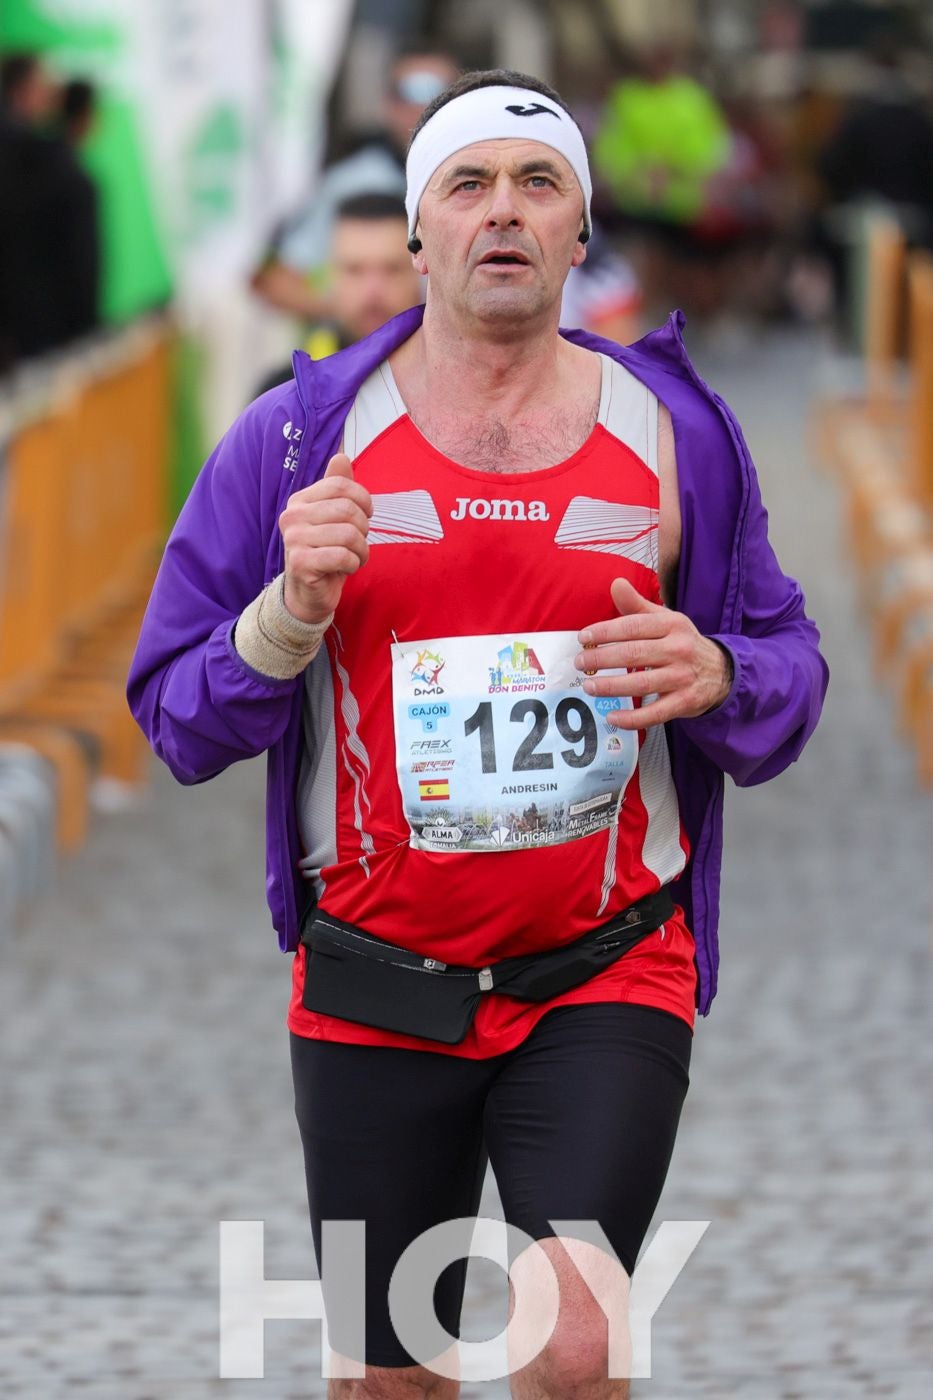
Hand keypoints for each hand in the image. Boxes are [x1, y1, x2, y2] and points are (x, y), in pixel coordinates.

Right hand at [279, 452, 372, 622]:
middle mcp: (292, 516)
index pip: (341, 485)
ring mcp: (293, 539)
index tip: (367, 514)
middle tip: (359, 543)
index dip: (363, 499)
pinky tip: (346, 568)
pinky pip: (342, 556)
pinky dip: (353, 564)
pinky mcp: (300, 563)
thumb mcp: (334, 517)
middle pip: (348, 509)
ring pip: (348, 534)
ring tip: (354, 557)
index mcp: (300, 500)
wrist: (310, 592)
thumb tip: (341, 456)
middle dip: (364, 529)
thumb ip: (338, 488)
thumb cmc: (326, 552)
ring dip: (361, 550)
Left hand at [575, 577, 733, 729]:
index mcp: (672, 625)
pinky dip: (632, 718)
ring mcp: (682, 677)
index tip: (583, 637)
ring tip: (588, 686)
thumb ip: (637, 606)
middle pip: (634, 654)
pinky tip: (611, 717)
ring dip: (610, 686)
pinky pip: (655, 713)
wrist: (722, 672)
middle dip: (601, 658)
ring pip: (641, 684)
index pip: (633, 626)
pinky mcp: (685, 702)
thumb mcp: (666, 620)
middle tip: (579, 663)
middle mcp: (679, 649)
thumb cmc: (683, 644)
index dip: (605, 631)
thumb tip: (616, 583)